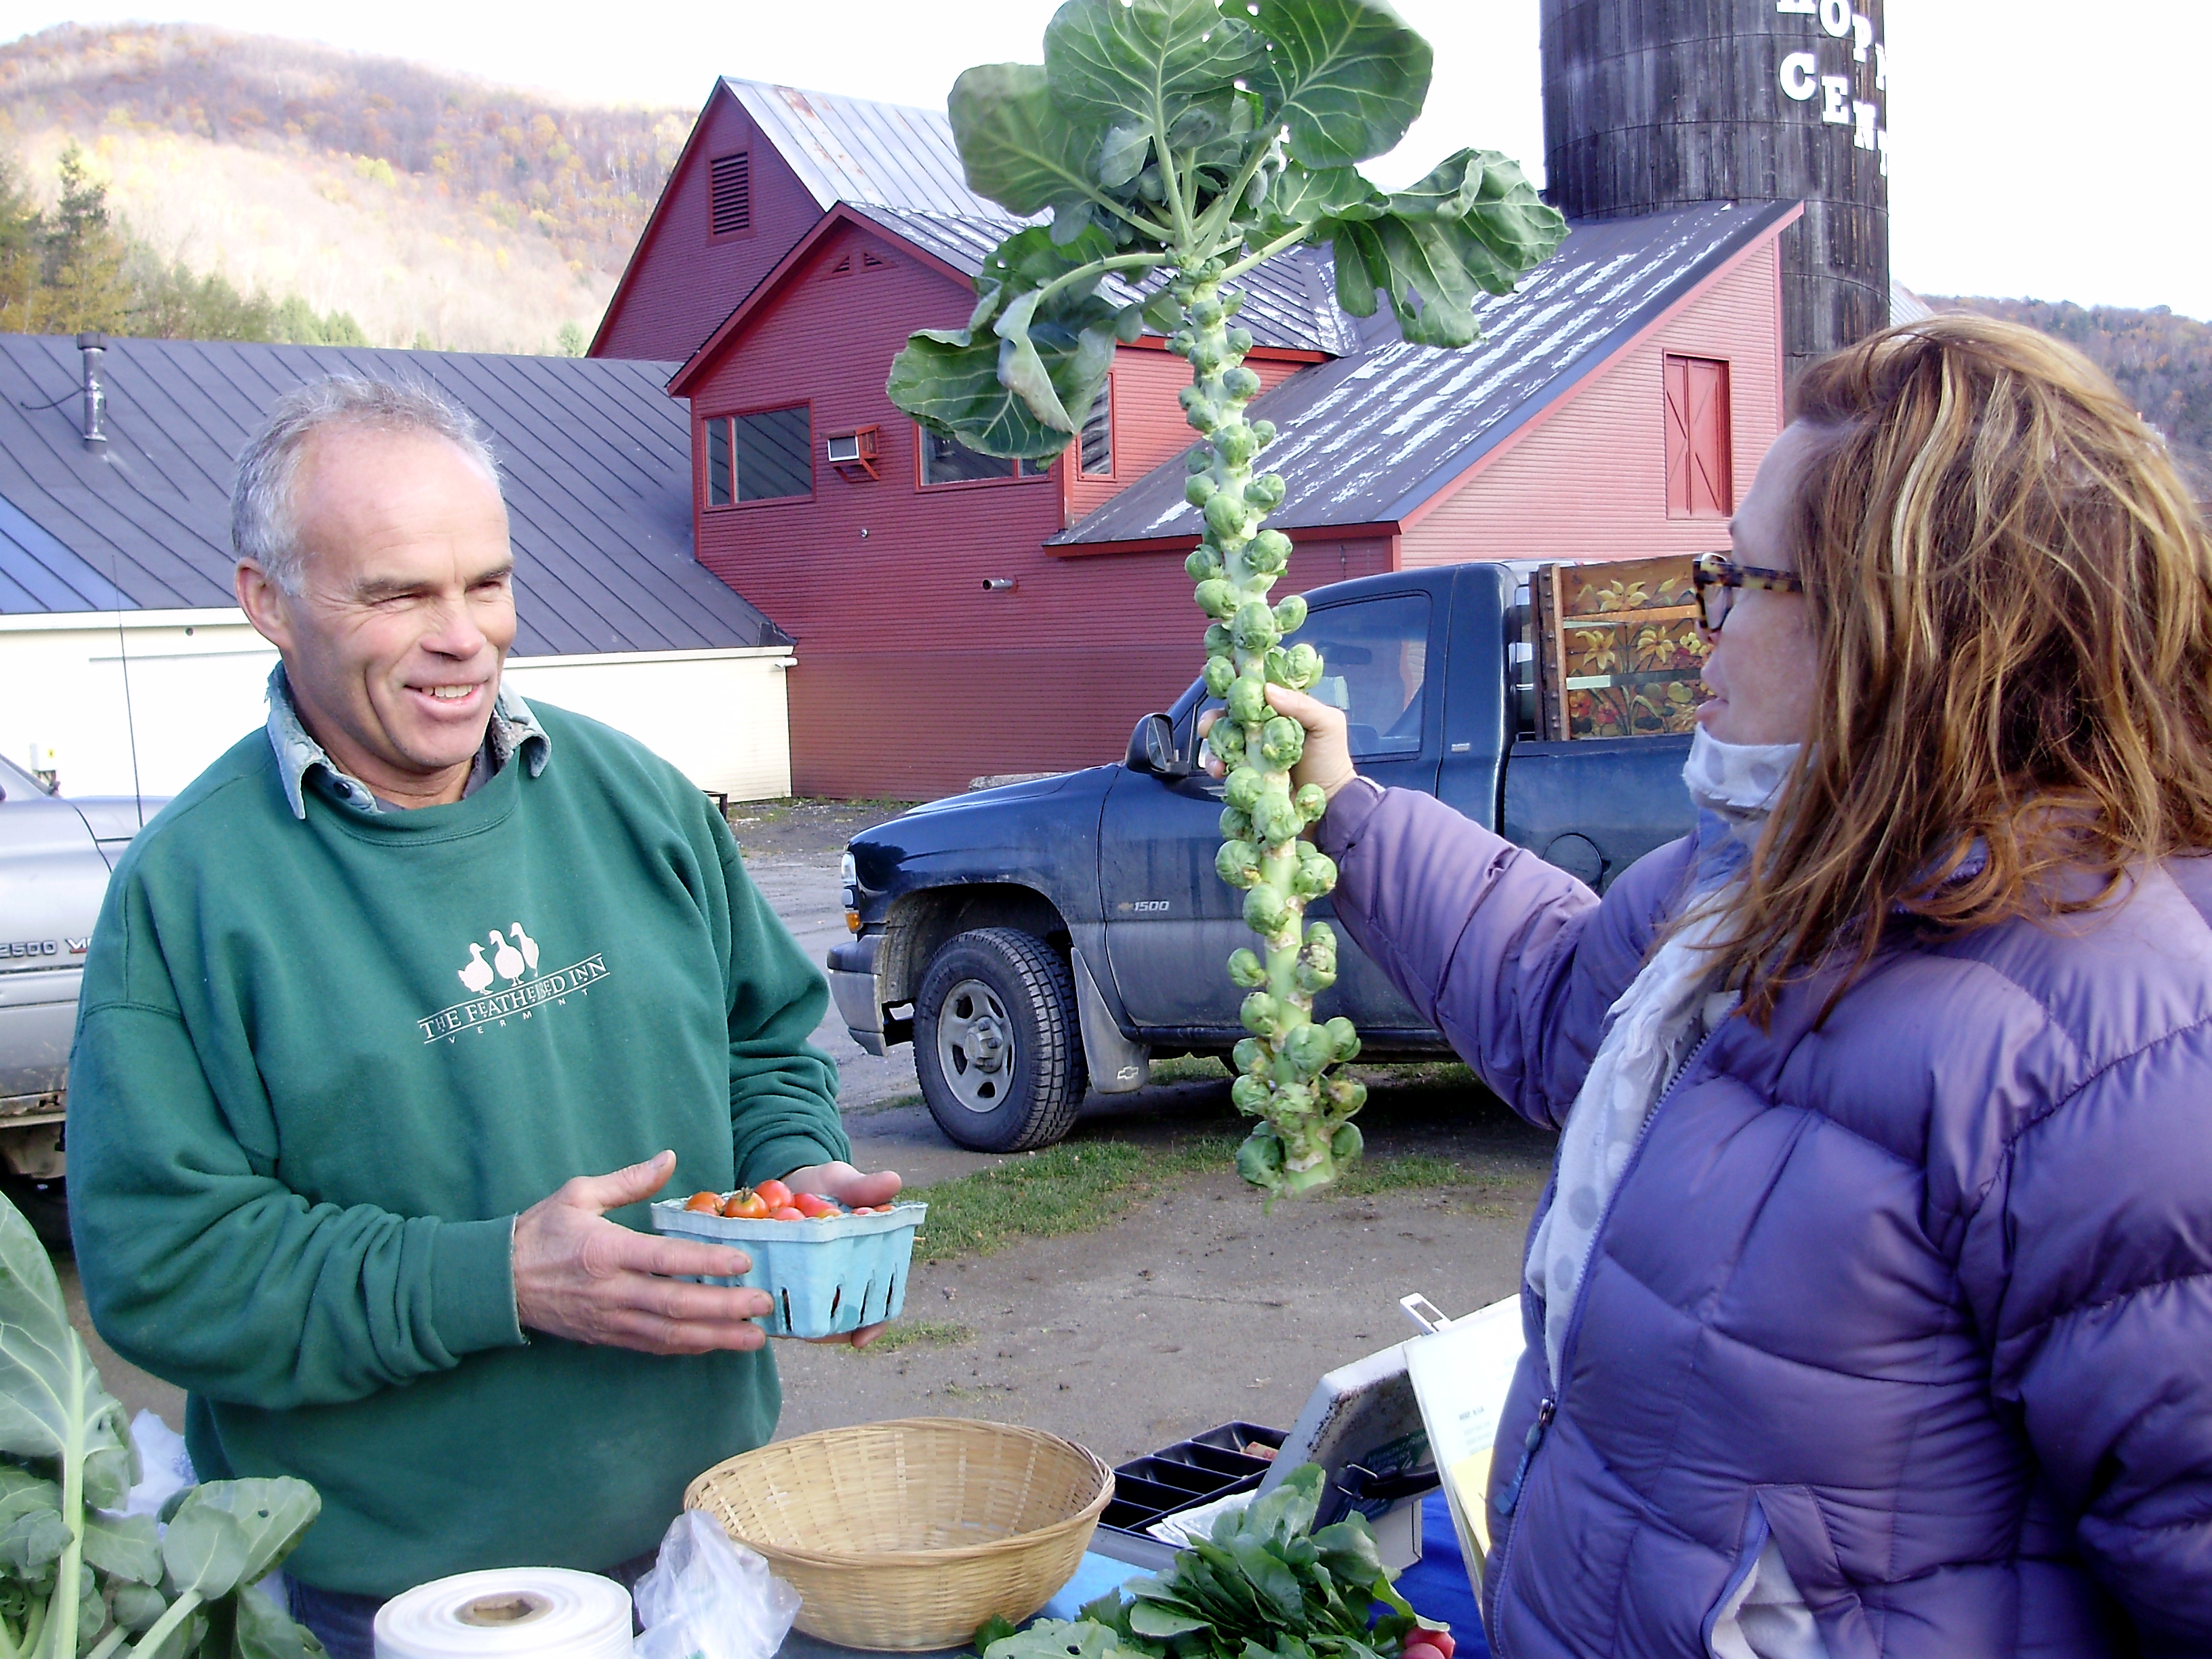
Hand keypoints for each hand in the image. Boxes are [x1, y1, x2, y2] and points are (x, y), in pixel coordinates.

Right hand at [512, 1150, 773, 1354]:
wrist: (497, 1282)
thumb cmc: (540, 1232)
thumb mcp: (578, 1194)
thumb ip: (628, 1180)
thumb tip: (669, 1158)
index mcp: (607, 1251)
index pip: (666, 1260)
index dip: (708, 1264)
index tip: (743, 1262)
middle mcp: (612, 1290)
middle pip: (677, 1305)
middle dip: (725, 1307)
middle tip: (763, 1305)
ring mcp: (610, 1319)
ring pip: (670, 1334)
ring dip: (715, 1337)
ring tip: (753, 1337)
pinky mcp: (606, 1337)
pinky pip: (653, 1347)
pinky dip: (688, 1347)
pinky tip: (715, 1343)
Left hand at [781, 1162, 903, 1348]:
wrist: (787, 1182)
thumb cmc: (826, 1187)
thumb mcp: (844, 1183)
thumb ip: (864, 1187)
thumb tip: (894, 1181)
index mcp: (862, 1268)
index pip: (876, 1308)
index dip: (872, 1325)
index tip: (860, 1338)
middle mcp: (835, 1288)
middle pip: (837, 1325)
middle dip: (826, 1330)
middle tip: (811, 1327)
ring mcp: (803, 1291)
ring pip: (803, 1322)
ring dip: (791, 1317)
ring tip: (777, 1303)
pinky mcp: (773, 1285)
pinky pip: (770, 1305)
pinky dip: (763, 1299)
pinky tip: (752, 1292)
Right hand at [1197, 684, 1357, 801]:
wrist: (1329, 803)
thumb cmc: (1331, 760)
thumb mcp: (1327, 725)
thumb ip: (1302, 704)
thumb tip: (1267, 689)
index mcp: (1280, 708)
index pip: (1254, 687)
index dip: (1234, 678)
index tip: (1218, 674)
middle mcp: (1262, 726)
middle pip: (1229, 714)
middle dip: (1213, 717)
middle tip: (1208, 725)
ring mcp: (1251, 751)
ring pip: (1221, 739)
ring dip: (1213, 744)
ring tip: (1217, 757)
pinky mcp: (1245, 773)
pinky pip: (1224, 765)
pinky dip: (1216, 766)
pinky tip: (1220, 771)